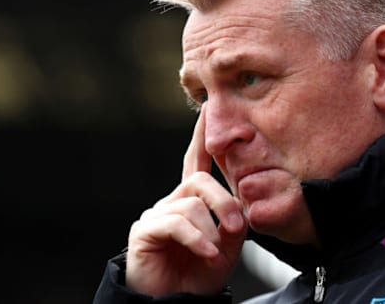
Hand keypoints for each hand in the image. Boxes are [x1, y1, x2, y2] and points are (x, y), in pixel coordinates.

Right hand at [125, 103, 247, 295]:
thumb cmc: (200, 274)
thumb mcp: (228, 245)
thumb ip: (233, 219)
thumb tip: (239, 205)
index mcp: (191, 201)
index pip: (195, 162)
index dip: (200, 137)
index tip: (206, 110)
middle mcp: (172, 202)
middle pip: (200, 181)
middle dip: (225, 202)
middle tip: (238, 227)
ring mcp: (157, 215)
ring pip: (192, 203)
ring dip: (212, 229)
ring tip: (216, 251)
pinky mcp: (145, 231)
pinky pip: (176, 223)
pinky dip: (197, 239)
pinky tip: (207, 254)